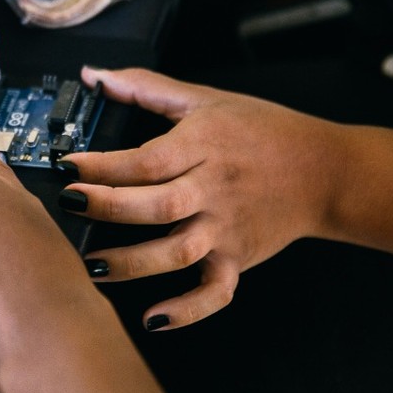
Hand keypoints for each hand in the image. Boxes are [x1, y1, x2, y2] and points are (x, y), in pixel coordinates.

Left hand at [60, 66, 342, 329]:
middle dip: (108, 208)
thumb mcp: (205, 100)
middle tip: (71, 206)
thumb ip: (145, 87)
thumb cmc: (263, 132)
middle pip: (156, 205)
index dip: (103, 166)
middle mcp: (213, 190)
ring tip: (93, 266)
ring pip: (177, 252)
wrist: (325, 171)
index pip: (146, 160)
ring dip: (133, 263)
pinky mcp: (238, 260)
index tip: (67, 166)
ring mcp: (226, 229)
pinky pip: (214, 293)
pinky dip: (187, 310)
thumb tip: (94, 75)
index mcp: (203, 147)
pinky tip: (153, 317)